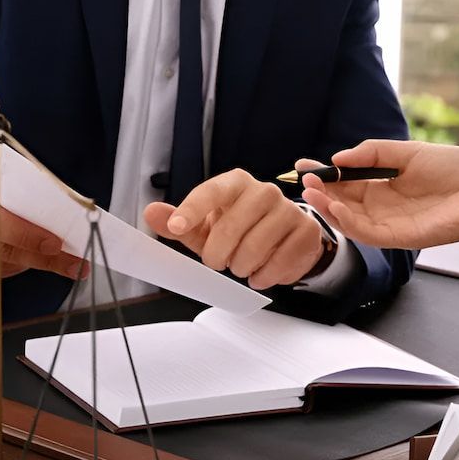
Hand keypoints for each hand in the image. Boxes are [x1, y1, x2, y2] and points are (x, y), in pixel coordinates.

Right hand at [0, 169, 86, 281]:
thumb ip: (19, 194)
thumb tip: (64, 216)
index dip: (27, 235)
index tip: (57, 244)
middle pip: (1, 249)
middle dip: (43, 258)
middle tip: (74, 263)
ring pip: (2, 266)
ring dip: (33, 263)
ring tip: (55, 257)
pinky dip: (16, 268)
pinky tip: (23, 258)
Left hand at [144, 168, 324, 289]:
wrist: (283, 236)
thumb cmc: (238, 229)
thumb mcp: (205, 227)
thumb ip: (178, 222)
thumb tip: (151, 213)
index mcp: (235, 183)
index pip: (211, 191)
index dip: (192, 210)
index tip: (177, 227)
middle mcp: (264, 191)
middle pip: (231, 227)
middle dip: (218, 255)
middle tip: (218, 262)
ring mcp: (289, 209)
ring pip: (255, 248)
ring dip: (242, 267)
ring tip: (241, 266)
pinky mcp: (306, 231)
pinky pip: (280, 263)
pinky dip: (265, 276)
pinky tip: (261, 273)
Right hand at [299, 140, 458, 248]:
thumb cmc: (458, 169)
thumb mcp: (409, 153)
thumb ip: (374, 152)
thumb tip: (339, 157)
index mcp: (385, 187)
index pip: (346, 183)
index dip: (324, 175)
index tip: (303, 164)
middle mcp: (384, 208)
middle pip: (343, 203)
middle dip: (321, 192)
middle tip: (304, 179)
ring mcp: (392, 224)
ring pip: (350, 221)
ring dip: (328, 208)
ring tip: (312, 192)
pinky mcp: (402, 238)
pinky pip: (367, 233)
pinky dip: (348, 222)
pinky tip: (336, 206)